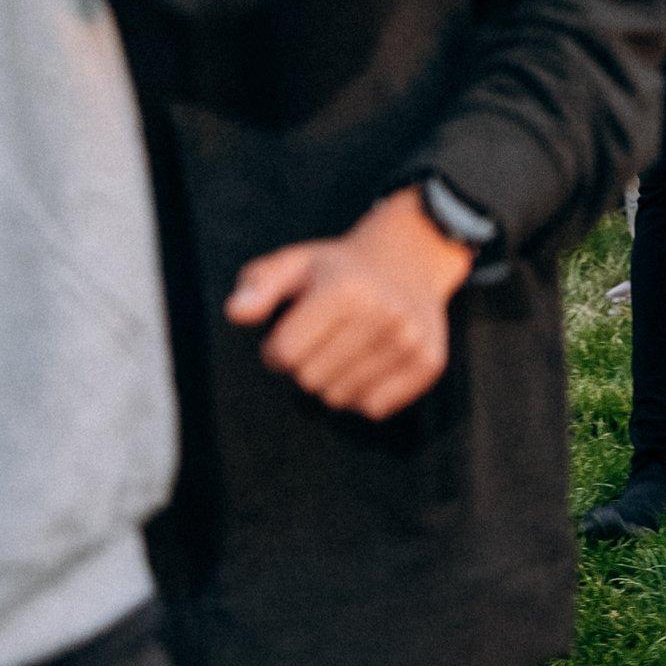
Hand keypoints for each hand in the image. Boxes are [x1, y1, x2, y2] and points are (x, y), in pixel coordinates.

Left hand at [226, 187, 475, 419]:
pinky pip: (375, 408)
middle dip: (305, 366)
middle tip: (320, 341)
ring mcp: (409, 340)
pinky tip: (367, 364)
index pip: (284, 354)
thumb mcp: (295, 263)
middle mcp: (383, 314)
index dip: (276, 350)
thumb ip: (258, 285)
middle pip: (310, 380)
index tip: (289, 333)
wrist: (411, 258)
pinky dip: (363, 394)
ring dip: (333, 381)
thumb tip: (236, 313)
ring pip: (341, 398)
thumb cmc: (339, 268)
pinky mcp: (429, 363)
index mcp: (345, 288)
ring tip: (344, 350)